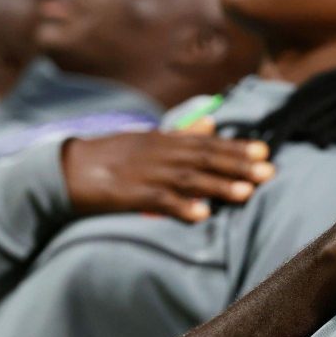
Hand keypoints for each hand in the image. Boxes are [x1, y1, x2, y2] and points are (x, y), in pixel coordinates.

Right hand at [62, 127, 273, 221]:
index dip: (236, 147)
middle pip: (205, 158)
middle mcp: (160, 153)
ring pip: (189, 179)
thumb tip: (212, 122)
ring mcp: (146, 173)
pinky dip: (181, 207)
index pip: (208, 143)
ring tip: (246, 193)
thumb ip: (182, 133)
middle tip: (268, 171)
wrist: (67, 168)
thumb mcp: (148, 138)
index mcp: (165, 139)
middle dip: (238, 165)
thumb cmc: (112, 155)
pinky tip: (201, 215)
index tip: (264, 151)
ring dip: (219, 186)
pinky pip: (159, 201)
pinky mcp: (130, 194)